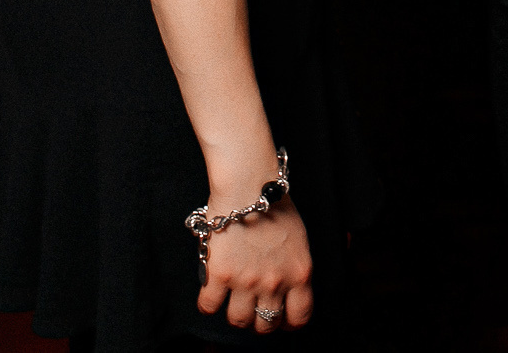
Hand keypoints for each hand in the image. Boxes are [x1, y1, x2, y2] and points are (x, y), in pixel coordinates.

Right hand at [197, 197, 312, 334]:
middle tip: (252, 306)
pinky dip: (208, 302)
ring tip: (232, 299)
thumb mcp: (298, 239)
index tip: (280, 318)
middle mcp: (274, 282)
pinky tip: (211, 290)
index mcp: (299, 273)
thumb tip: (288, 287)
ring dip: (235, 313)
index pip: (299, 318)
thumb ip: (294, 267)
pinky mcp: (219, 275)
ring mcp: (246, 281)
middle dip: (259, 320)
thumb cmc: (273, 203)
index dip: (288, 322)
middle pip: (266, 325)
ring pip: (238, 321)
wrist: (247, 183)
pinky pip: (208, 306)